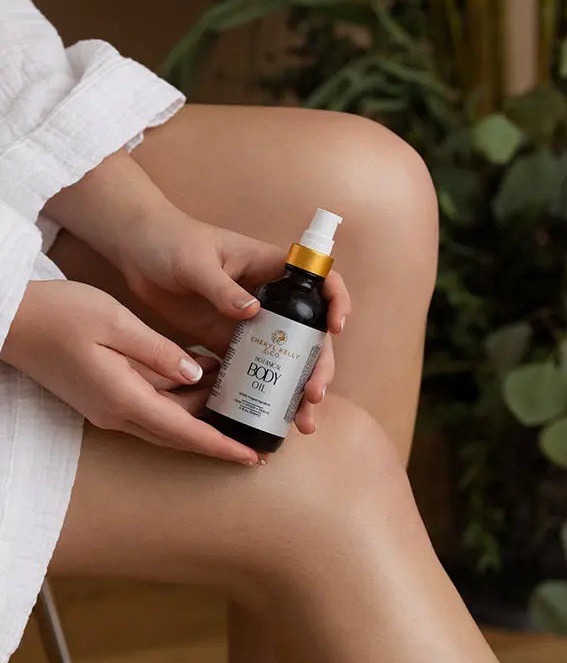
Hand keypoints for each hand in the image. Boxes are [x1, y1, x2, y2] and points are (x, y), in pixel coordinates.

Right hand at [1, 280, 261, 463]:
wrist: (11, 320)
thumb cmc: (60, 315)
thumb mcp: (116, 323)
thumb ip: (160, 353)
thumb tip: (197, 376)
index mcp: (124, 398)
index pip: (184, 432)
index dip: (221, 446)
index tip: (251, 457)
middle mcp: (117, 413)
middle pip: (179, 433)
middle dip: (217, 437)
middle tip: (255, 433)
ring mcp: (107, 408)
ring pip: (165, 421)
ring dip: (198, 412)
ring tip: (234, 392)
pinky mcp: (103, 398)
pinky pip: (149, 408)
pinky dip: (177, 400)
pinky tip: (199, 376)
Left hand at [116, 207, 351, 432]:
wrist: (135, 251)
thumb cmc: (170, 240)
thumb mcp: (196, 262)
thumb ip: (222, 288)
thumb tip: (253, 312)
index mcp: (270, 269)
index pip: (320, 281)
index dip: (336, 303)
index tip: (335, 329)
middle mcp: (269, 298)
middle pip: (309, 334)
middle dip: (317, 366)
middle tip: (312, 395)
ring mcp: (250, 323)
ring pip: (286, 358)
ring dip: (296, 389)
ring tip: (301, 422)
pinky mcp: (227, 341)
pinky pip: (253, 370)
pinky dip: (263, 394)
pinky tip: (267, 419)